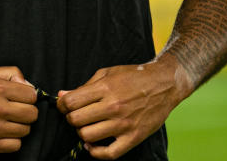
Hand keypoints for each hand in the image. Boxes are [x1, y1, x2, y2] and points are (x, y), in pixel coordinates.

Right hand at [0, 66, 38, 152]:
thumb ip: (9, 73)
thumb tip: (29, 84)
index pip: (31, 95)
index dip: (27, 96)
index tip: (20, 97)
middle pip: (32, 114)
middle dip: (26, 110)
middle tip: (14, 109)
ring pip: (26, 130)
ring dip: (19, 125)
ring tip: (5, 120)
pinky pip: (15, 145)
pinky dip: (12, 139)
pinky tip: (2, 131)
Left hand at [55, 57, 191, 158]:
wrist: (164, 84)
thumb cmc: (134, 76)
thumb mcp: (107, 73)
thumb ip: (84, 86)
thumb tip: (62, 95)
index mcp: (105, 88)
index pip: (71, 102)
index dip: (62, 105)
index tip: (64, 105)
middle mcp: (114, 107)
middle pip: (76, 120)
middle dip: (70, 118)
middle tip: (76, 115)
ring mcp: (124, 124)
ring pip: (88, 136)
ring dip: (82, 132)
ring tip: (87, 126)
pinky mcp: (134, 137)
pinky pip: (110, 154)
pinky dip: (96, 153)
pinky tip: (92, 145)